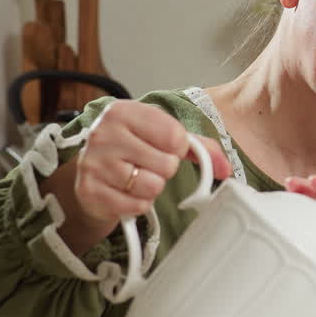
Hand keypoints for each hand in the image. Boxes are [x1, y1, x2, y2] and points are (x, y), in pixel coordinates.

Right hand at [74, 100, 230, 223]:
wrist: (92, 169)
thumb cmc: (133, 147)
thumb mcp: (161, 135)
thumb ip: (199, 147)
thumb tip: (225, 169)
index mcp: (123, 111)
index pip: (175, 136)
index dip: (178, 148)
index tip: (164, 147)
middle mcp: (104, 133)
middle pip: (167, 164)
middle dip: (164, 169)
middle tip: (147, 164)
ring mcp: (93, 163)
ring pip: (152, 186)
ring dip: (151, 187)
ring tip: (136, 177)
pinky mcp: (89, 191)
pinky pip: (136, 205)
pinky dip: (138, 203)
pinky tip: (126, 191)